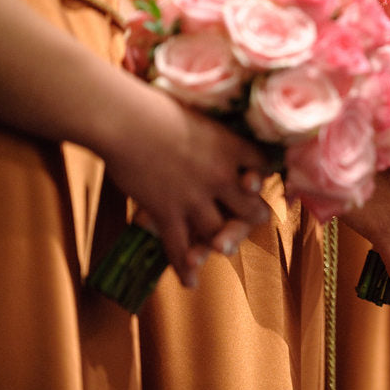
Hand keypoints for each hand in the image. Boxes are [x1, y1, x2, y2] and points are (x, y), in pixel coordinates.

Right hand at [103, 97, 271, 287]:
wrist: (125, 120)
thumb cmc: (155, 107)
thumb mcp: (197, 113)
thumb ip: (211, 131)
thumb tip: (212, 131)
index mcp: (232, 147)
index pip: (263, 166)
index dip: (265, 176)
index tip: (263, 181)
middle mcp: (222, 176)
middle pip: (251, 209)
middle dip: (253, 218)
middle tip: (252, 220)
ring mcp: (196, 199)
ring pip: (220, 233)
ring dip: (222, 243)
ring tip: (222, 248)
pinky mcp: (168, 214)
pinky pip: (180, 249)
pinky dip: (185, 267)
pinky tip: (191, 281)